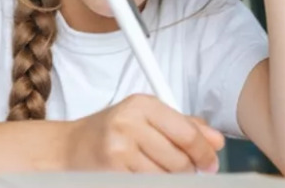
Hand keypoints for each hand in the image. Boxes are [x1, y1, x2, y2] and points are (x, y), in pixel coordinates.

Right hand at [64, 94, 223, 173]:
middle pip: (180, 160)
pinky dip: (152, 183)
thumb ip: (183, 125)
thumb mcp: (145, 118)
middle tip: (184, 172)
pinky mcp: (112, 172)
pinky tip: (141, 174)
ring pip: (166, 177)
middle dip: (187, 171)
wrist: (68, 148)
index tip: (210, 163)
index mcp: (142, 104)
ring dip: (168, 179)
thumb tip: (215, 140)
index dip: (204, 153)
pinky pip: (148, 184)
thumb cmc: (108, 132)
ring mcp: (119, 149)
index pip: (187, 133)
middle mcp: (129, 123)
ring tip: (154, 170)